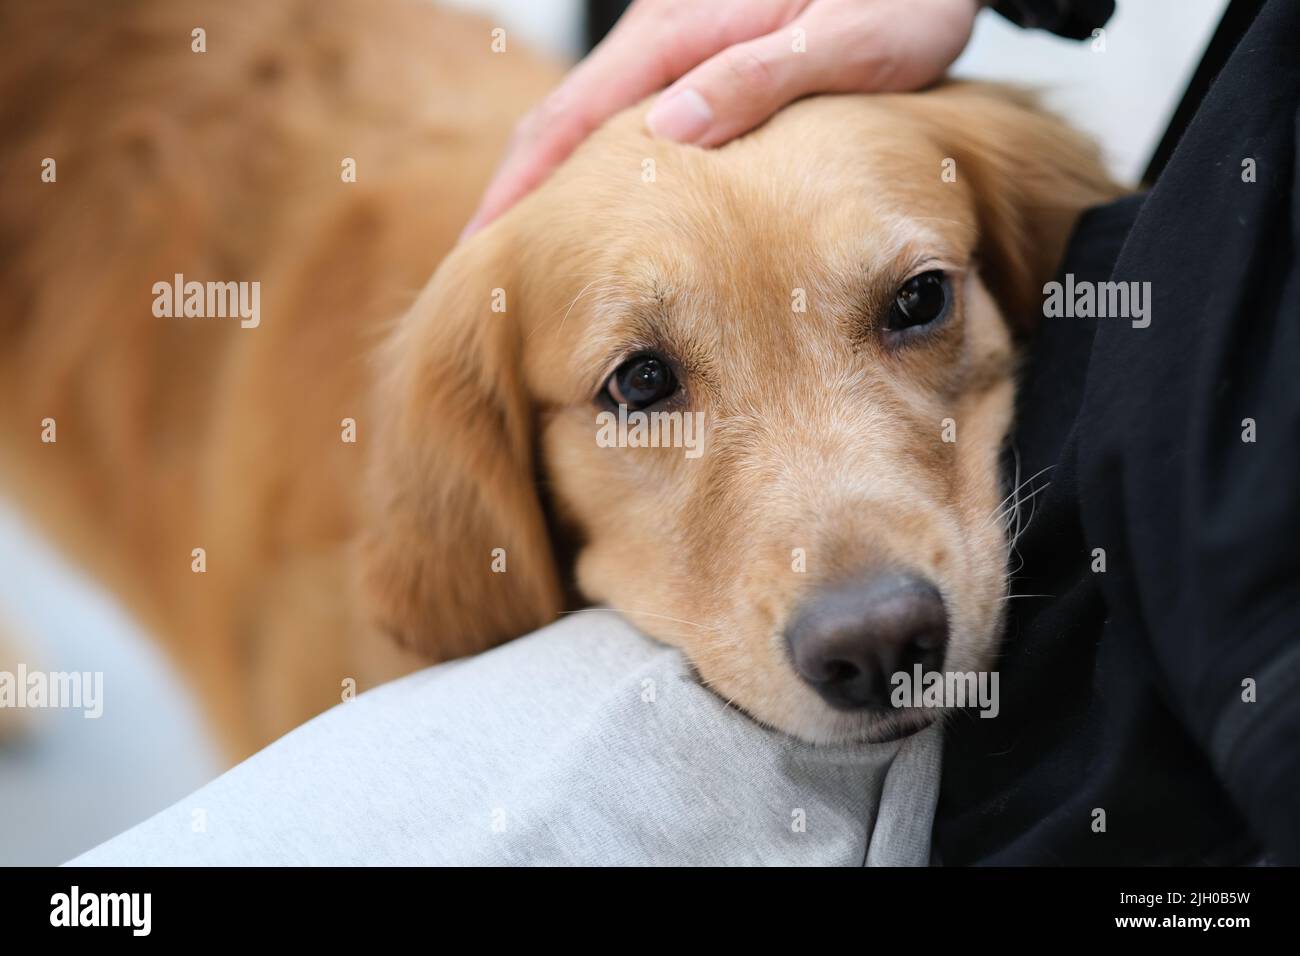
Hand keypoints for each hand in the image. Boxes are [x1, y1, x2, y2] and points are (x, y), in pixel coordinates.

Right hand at [460, 0, 982, 238]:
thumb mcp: (846, 37)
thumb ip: (757, 79)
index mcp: (682, 25)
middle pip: (563, 117)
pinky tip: (606, 208)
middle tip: (485, 265)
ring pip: (593, 120)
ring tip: (530, 250)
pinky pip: (631, 118)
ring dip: (552, 180)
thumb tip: (670, 134)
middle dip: (517, 189)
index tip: (483, 245)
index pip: (572, 113)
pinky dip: (599, 166)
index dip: (521, 184)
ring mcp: (680, 42)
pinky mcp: (703, 56)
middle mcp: (666, 28)